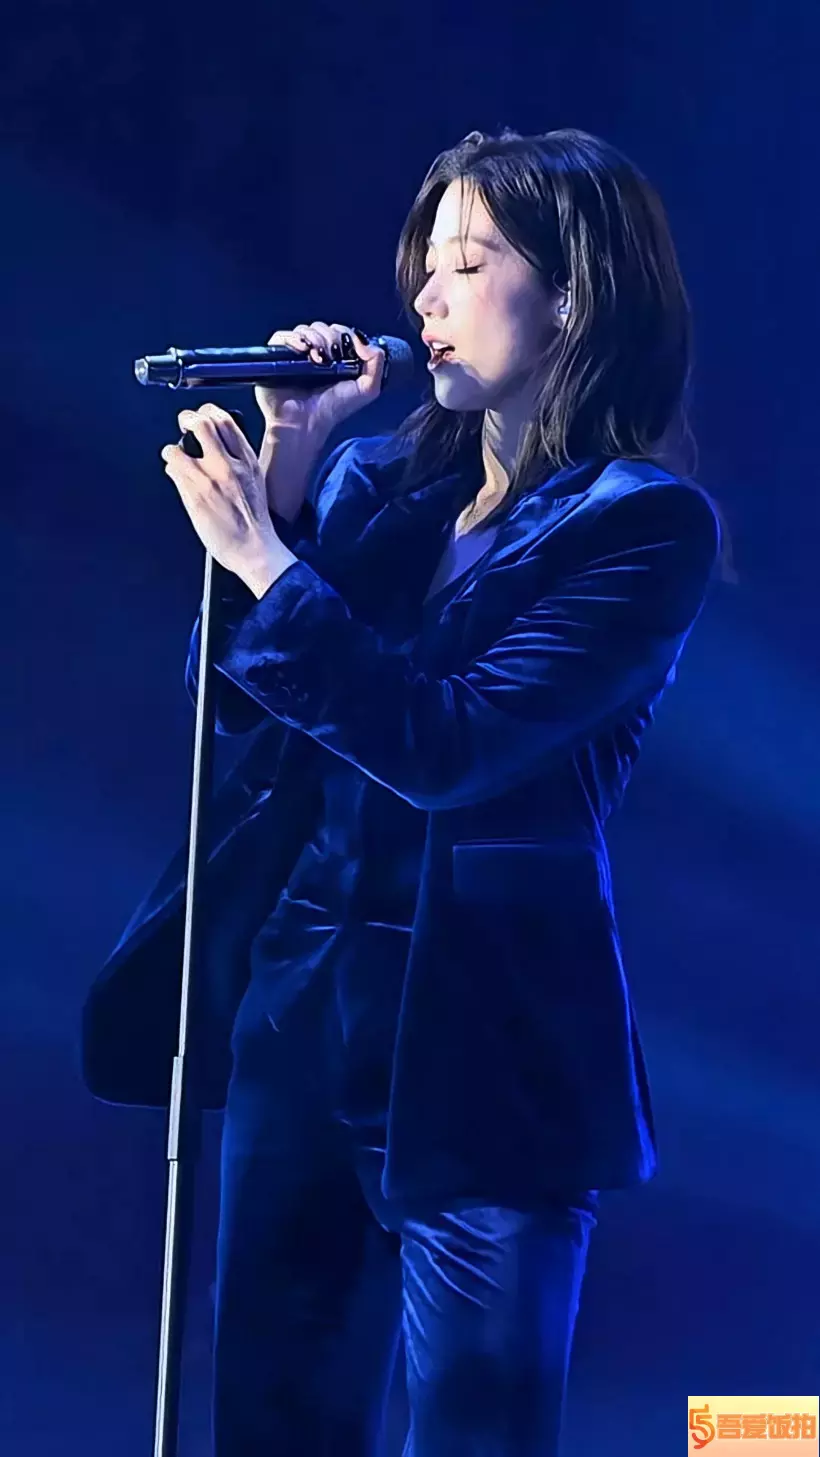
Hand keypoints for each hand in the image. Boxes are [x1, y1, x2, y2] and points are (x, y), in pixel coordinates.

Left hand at [160, 403, 292, 596]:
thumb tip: (218, 446)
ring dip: (172, 450)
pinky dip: (171, 470)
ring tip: (176, 458)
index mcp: (247, 461)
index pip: (225, 420)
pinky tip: (177, 476)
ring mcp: (208, 479)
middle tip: (184, 426)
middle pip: (201, 424)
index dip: (208, 412)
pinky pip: (173, 471)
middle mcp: (227, 466)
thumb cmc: (255, 521)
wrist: (254, 549)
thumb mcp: (255, 480)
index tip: (202, 416)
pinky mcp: (193, 495)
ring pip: (178, 447)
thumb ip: (238, 460)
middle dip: (187, 419)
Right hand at [255, 322, 384, 446]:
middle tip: (331, 356)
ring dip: (314, 337)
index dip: (343, 333)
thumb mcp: (367, 389)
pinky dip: (292, 338)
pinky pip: (281, 337)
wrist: (306, 424)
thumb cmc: (333, 410)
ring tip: (317, 357)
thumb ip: (375, 362)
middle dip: (329, 336)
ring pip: (303, 330)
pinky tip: (302, 350)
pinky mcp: (275, 358)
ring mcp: (294, 355)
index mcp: (334, 358)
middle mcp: (314, 354)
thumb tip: (362, 339)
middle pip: (321, 327)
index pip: (338, 332)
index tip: (346, 347)